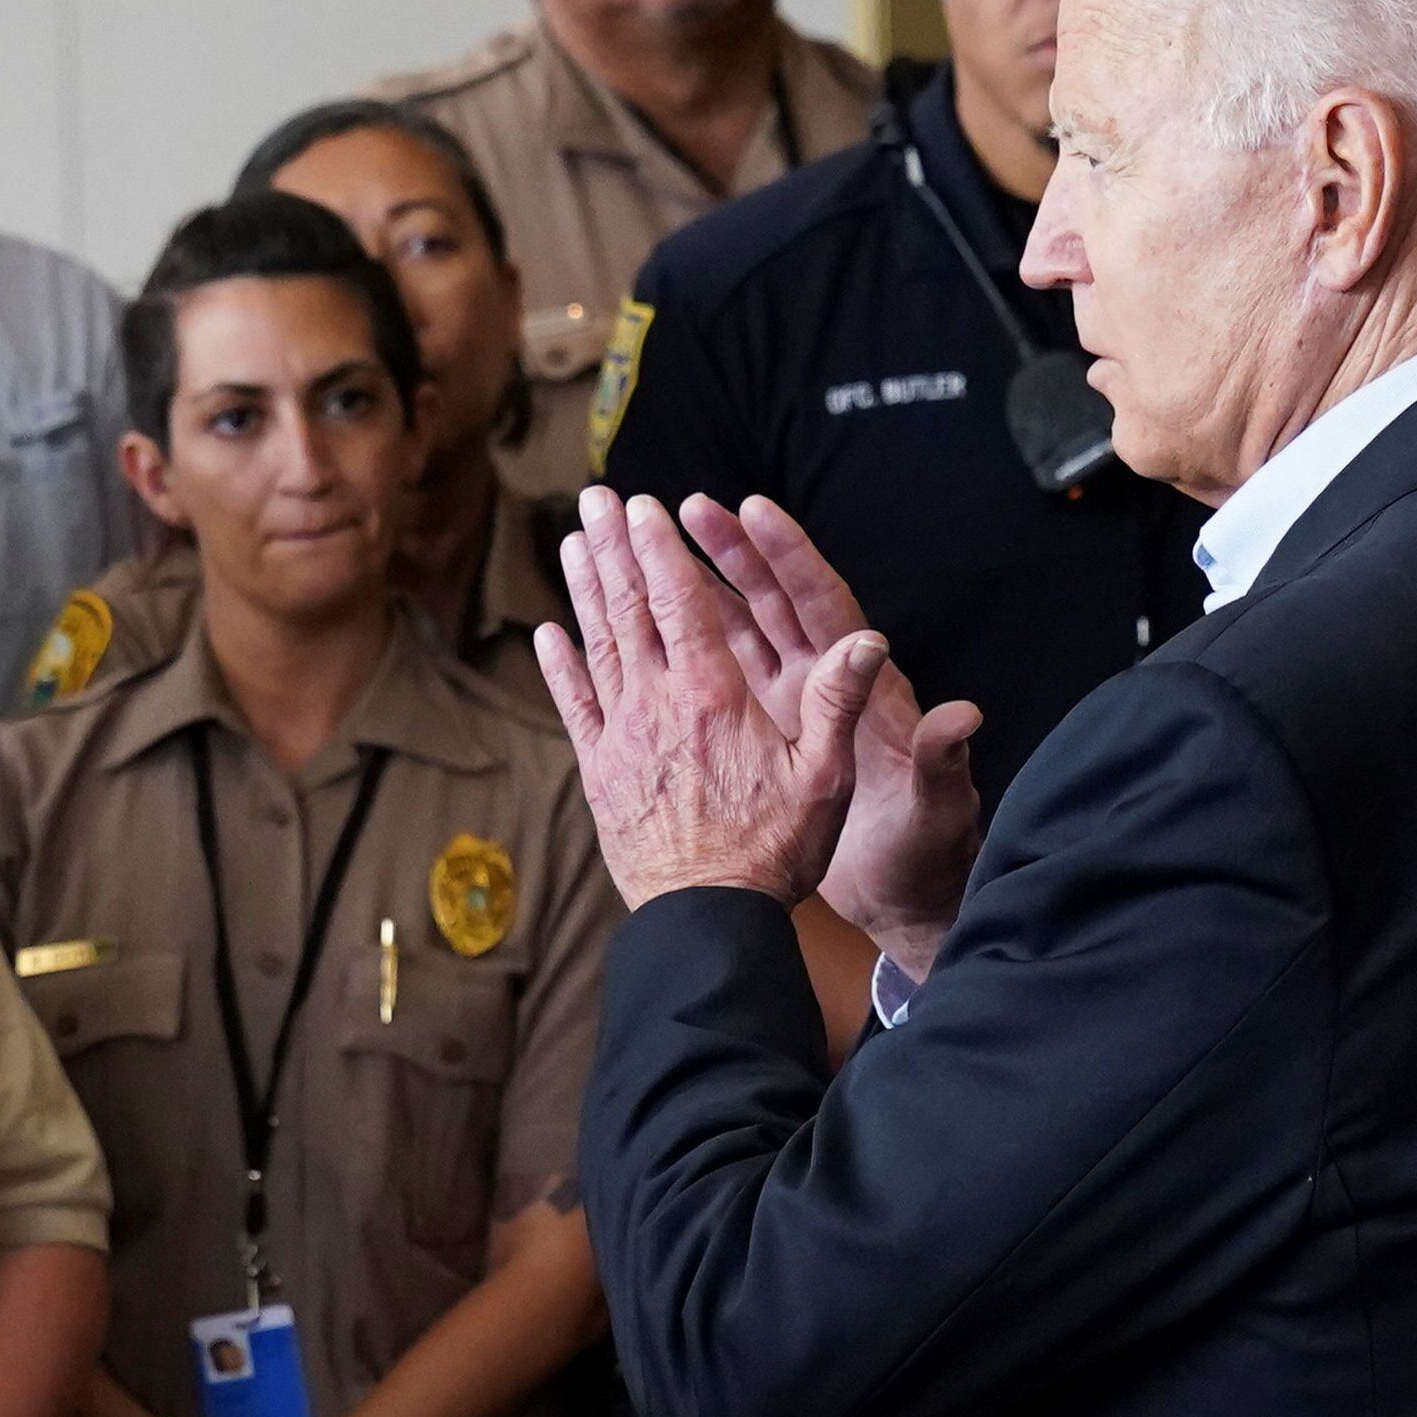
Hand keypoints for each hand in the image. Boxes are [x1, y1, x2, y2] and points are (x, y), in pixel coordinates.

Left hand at [538, 491, 877, 908]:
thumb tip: (868, 638)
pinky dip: (559, 665)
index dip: (660, 549)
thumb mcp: (825, 777)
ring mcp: (622, 736)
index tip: (644, 506)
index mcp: (714, 696)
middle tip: (597, 498)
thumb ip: (840, 702)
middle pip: (630, 609)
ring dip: (584, 589)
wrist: (707, 918)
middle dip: (614, 548)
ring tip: (573, 541)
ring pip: (598, 646)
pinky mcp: (600, 771)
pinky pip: (575, 705)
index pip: (680, 604)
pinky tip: (548, 632)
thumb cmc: (774, 851)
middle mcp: (659, 705)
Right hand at [679, 496, 985, 974]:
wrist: (902, 897)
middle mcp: (823, 688)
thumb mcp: (934, 809)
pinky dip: (675, 656)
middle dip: (730, 553)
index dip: (790, 558)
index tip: (754, 509)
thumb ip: (941, 759)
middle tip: (685, 507)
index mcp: (866, 692)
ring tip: (646, 550)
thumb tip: (964, 716)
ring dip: (693, 592)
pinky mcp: (763, 740)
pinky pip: (711, 685)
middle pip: (771, 603)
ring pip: (733, 635)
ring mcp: (789, 711)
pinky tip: (633, 635)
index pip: (824, 607)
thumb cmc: (925, 853)